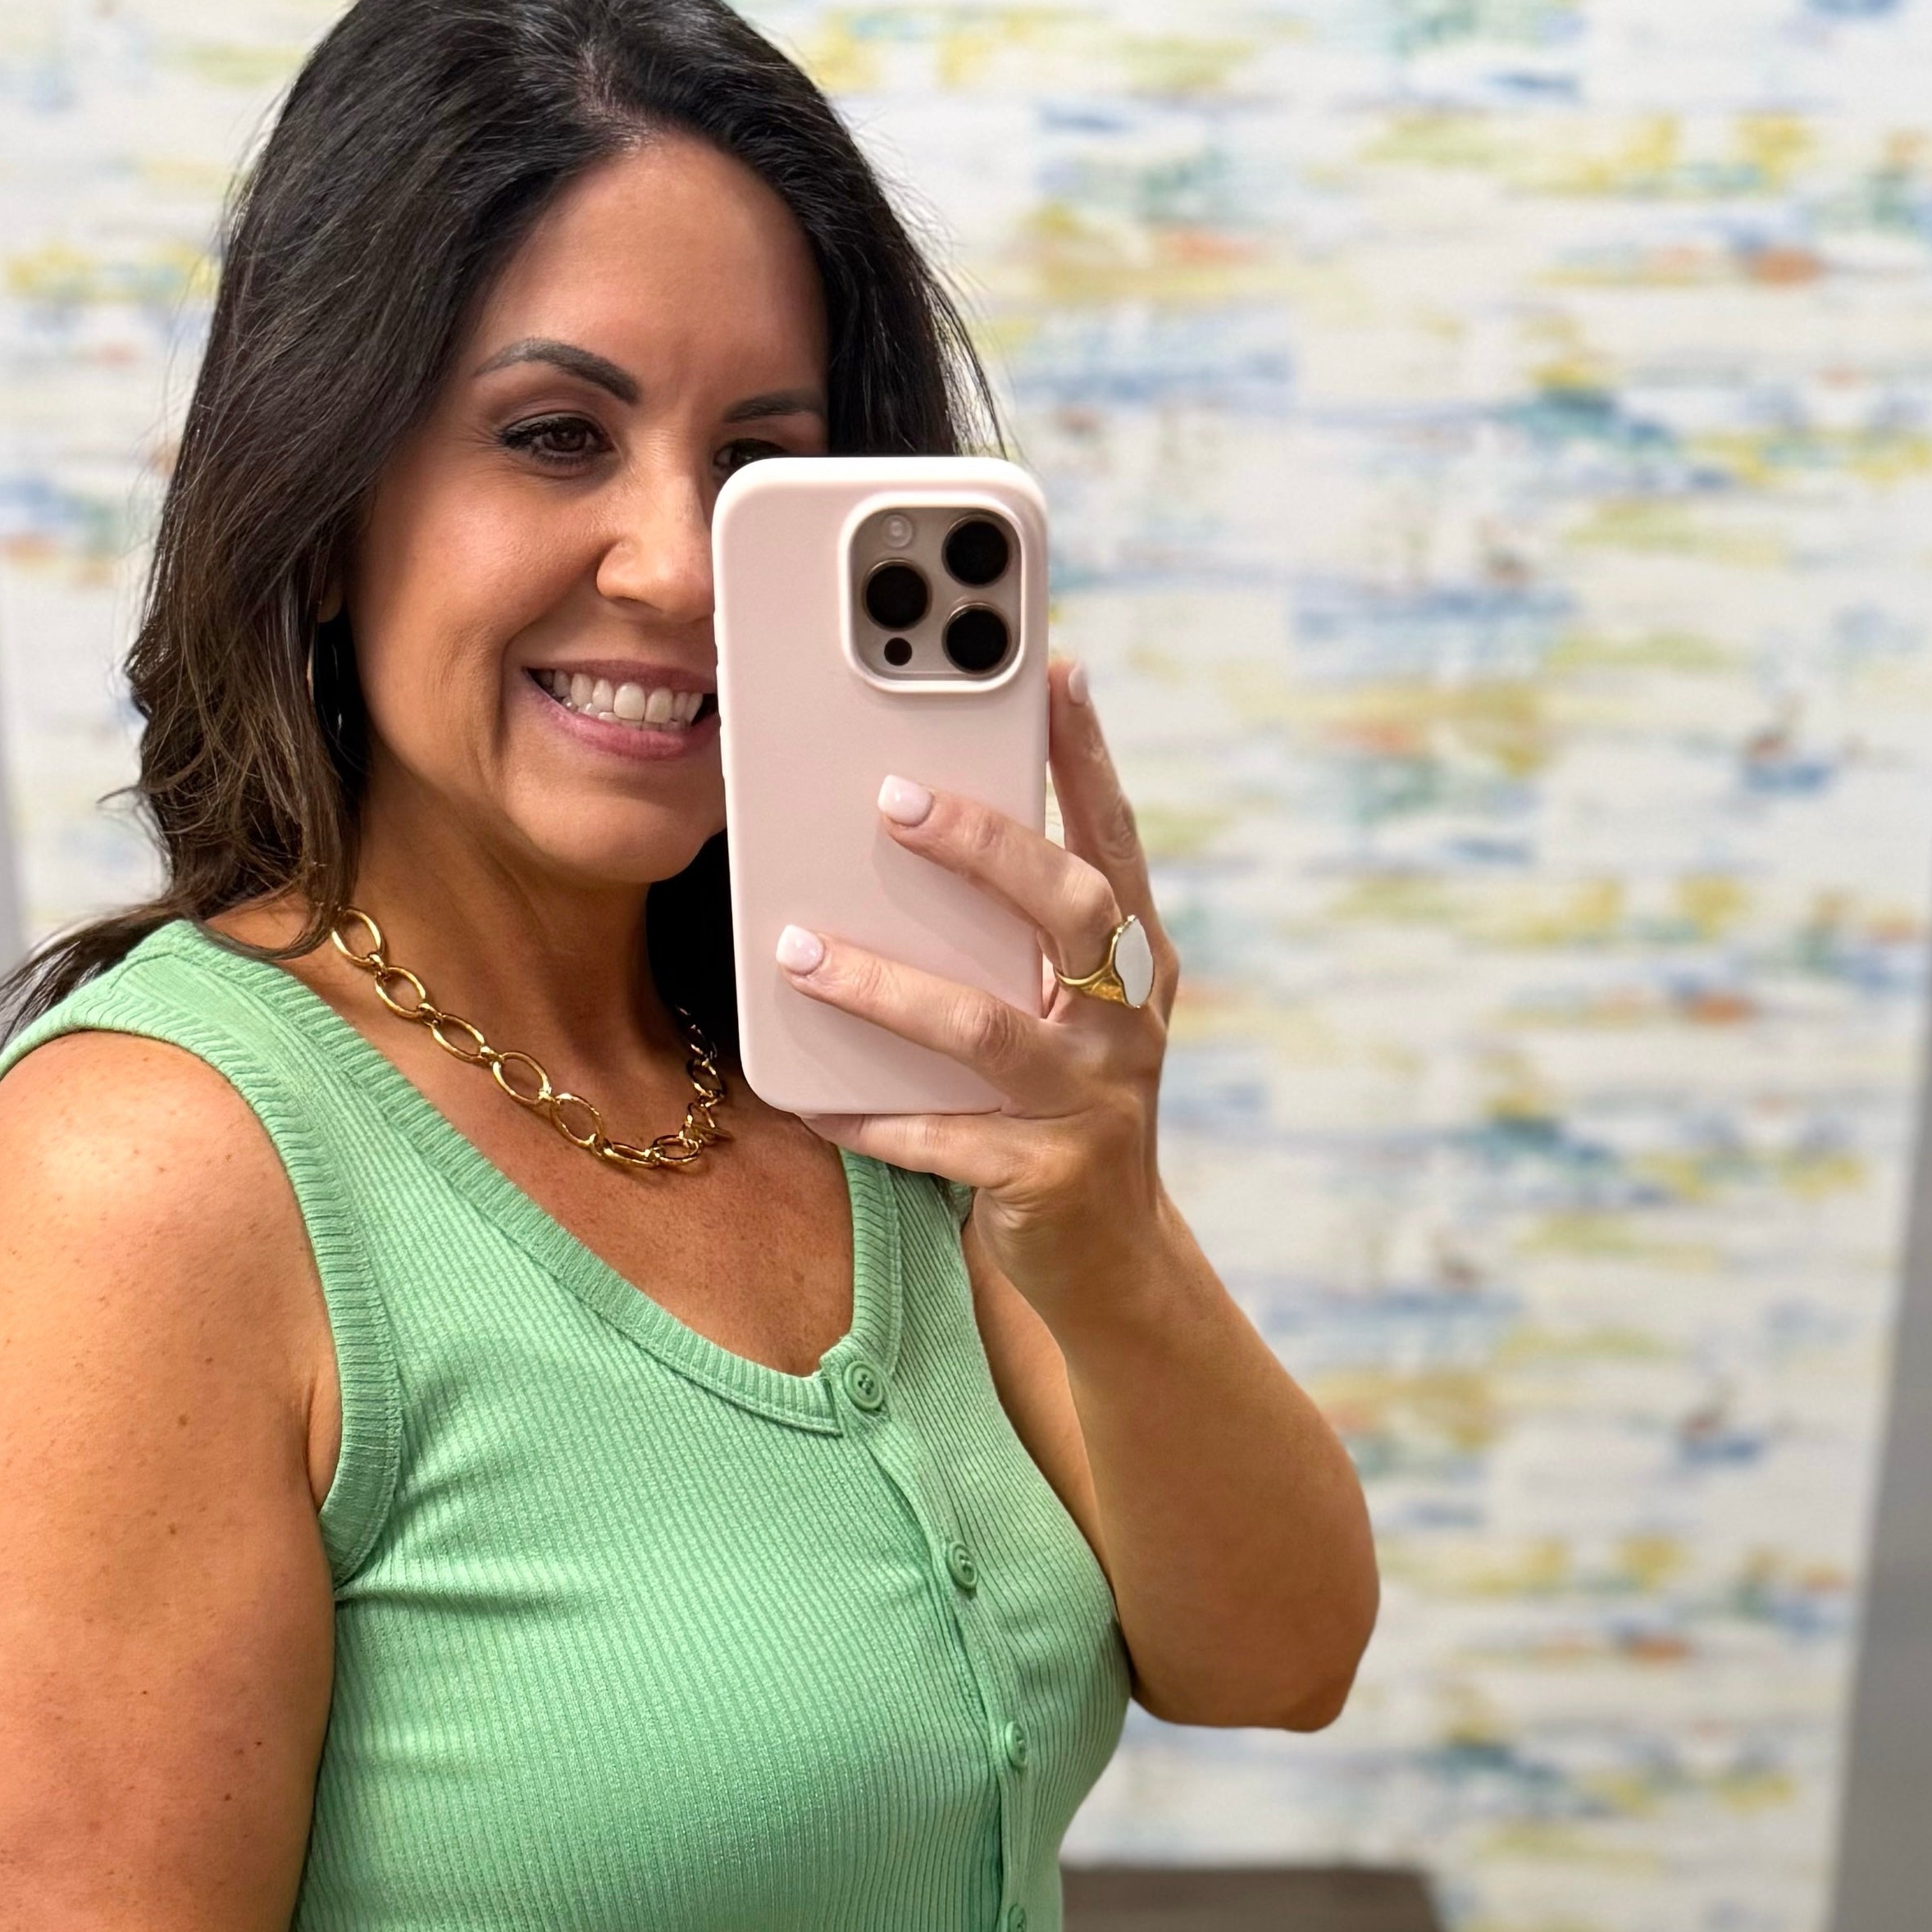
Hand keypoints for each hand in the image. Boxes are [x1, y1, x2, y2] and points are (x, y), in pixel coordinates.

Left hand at [770, 657, 1179, 1325]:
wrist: (1111, 1261)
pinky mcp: (1046, 1177)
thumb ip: (1014, 938)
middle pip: (1071, 909)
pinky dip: (871, 1116)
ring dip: (884, 986)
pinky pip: (941, 1139)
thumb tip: (905, 833)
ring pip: (984, 1028)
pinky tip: (807, 1097)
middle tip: (892, 797)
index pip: (1114, 839)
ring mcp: (1093, 1100)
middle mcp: (1126, 1020)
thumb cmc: (1059, 1108)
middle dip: (987, 845)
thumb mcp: (1057, 1012)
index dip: (1090, 757)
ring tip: (797, 949)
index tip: (1057, 669)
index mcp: (1135, 962)